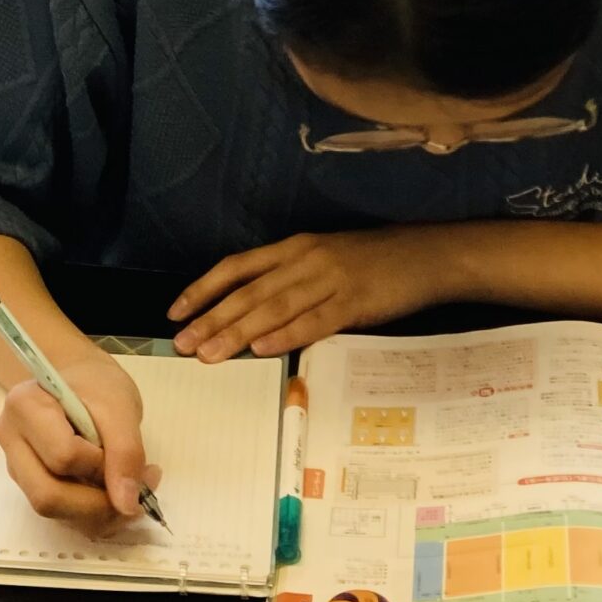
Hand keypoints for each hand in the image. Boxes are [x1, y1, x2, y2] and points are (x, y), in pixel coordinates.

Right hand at [0, 351, 159, 538]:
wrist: (82, 383)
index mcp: (25, 406)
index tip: (128, 456)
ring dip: (97, 511)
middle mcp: (10, 439)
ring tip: (127, 487)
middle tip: (135, 491)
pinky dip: (92, 512)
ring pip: (51, 510)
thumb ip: (126, 453)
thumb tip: (127, 505)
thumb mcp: (120, 408)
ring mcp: (16, 464)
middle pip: (46, 495)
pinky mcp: (28, 482)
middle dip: (97, 503)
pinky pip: (59, 513)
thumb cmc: (97, 386)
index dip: (101, 466)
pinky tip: (111, 490)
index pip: (62, 456)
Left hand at [170, 228, 448, 360]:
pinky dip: (286, 334)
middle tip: (183, 343)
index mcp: (292, 248)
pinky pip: (314, 321)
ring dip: (238, 332)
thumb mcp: (322, 261)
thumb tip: (250, 316)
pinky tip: (262, 348)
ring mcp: (329, 279)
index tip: (176, 312)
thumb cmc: (371, 263)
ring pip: (274, 307)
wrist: (424, 255)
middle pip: (248, 292)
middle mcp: (304, 260)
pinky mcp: (354, 301)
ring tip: (210, 353)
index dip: (203, 289)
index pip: (235, 267)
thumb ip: (288, 282)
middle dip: (211, 318)